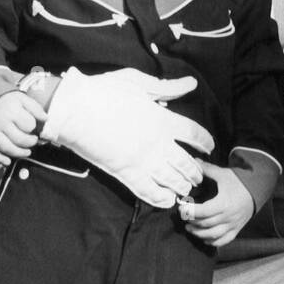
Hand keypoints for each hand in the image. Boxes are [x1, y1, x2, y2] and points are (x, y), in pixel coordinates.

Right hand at [0, 91, 47, 166]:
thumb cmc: (7, 101)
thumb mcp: (22, 99)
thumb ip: (35, 108)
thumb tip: (46, 119)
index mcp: (12, 111)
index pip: (28, 125)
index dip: (34, 128)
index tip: (35, 129)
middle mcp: (0, 122)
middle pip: (19, 139)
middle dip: (30, 143)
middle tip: (33, 141)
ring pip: (6, 148)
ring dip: (19, 153)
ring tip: (27, 152)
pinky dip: (0, 159)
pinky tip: (8, 161)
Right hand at [41, 67, 213, 206]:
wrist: (74, 109)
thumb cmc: (104, 91)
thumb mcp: (138, 83)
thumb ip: (167, 87)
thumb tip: (191, 83)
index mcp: (163, 119)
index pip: (195, 134)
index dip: (205, 142)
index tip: (209, 148)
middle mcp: (159, 143)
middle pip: (186, 162)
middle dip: (195, 171)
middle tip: (198, 176)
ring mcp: (143, 161)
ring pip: (172, 179)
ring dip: (182, 185)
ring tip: (185, 188)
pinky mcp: (125, 173)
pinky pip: (149, 192)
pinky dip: (161, 198)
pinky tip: (168, 201)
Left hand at [180, 161, 254, 247]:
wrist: (258, 190)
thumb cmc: (239, 182)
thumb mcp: (223, 174)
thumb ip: (207, 169)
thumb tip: (193, 161)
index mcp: (224, 203)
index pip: (202, 212)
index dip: (189, 211)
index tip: (182, 207)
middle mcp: (228, 217)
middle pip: (205, 224)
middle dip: (191, 221)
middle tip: (184, 216)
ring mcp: (232, 225)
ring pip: (212, 235)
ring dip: (198, 233)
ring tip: (189, 228)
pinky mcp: (236, 229)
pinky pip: (223, 240)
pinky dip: (212, 242)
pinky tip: (204, 237)